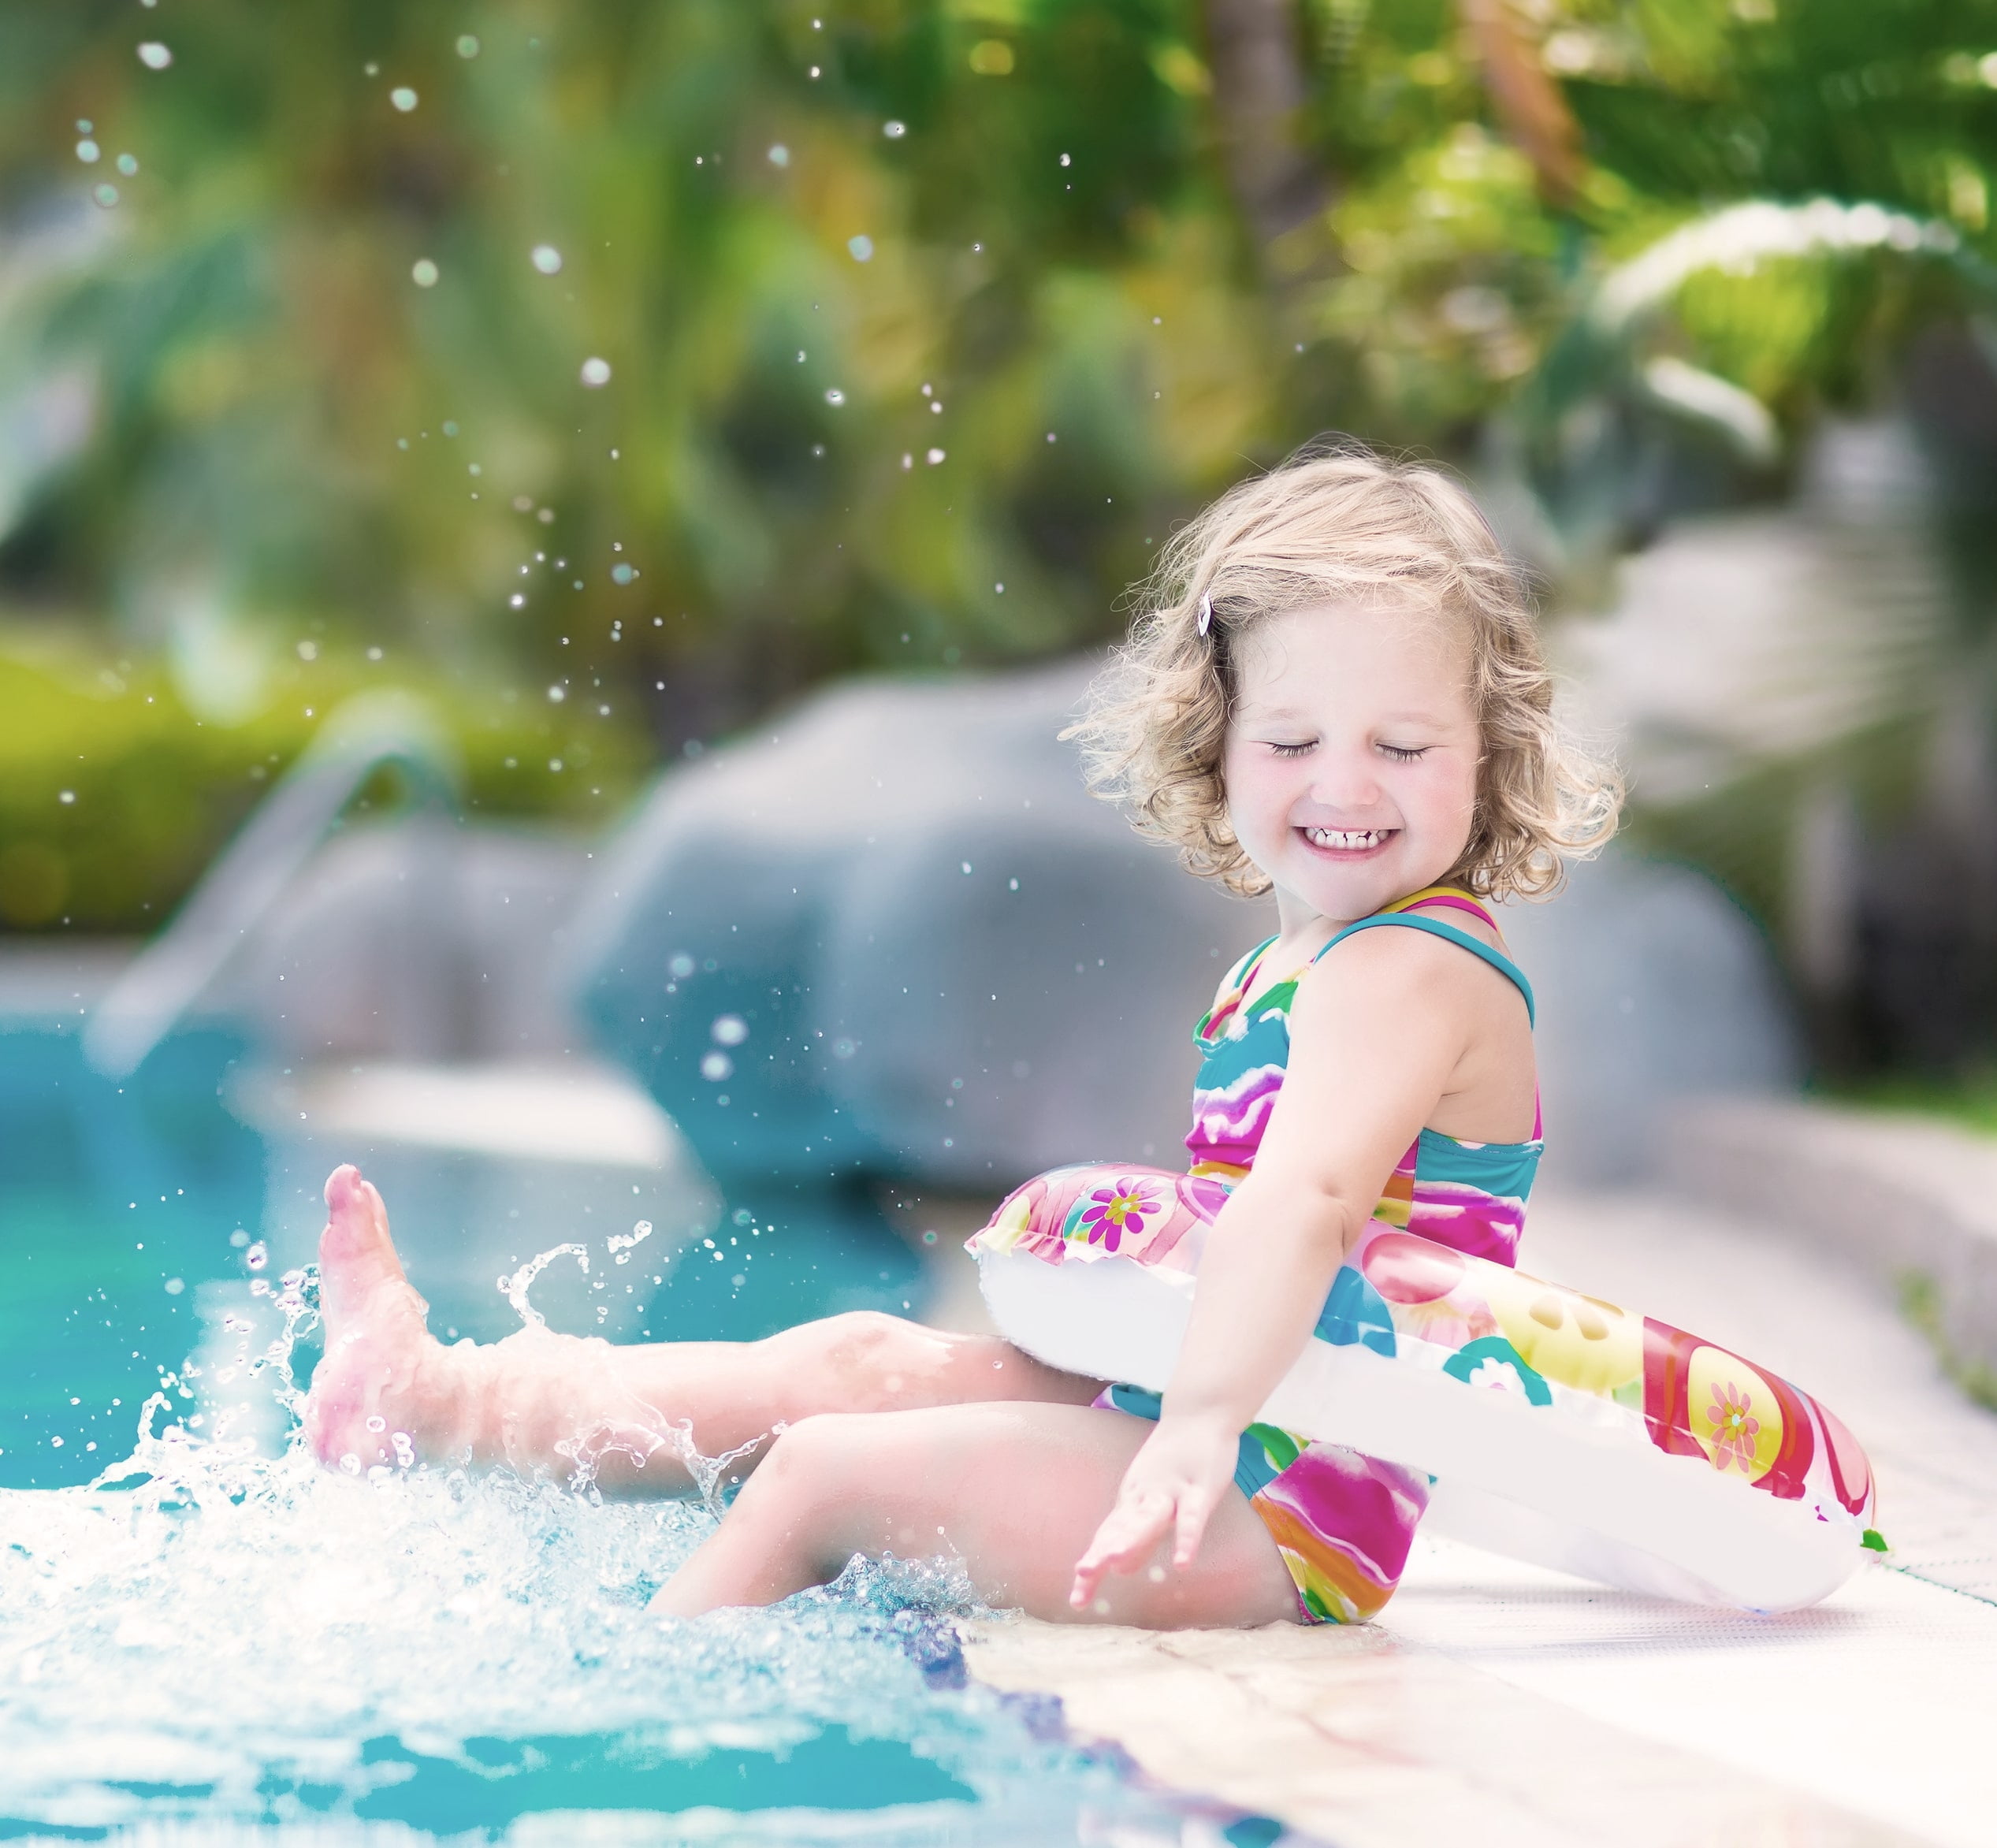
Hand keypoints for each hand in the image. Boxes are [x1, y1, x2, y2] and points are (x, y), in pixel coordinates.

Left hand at [1069, 1412, 1238, 1610]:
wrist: (1199, 1414)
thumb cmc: (1176, 1461)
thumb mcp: (1154, 1501)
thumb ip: (1140, 1536)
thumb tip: (1121, 1570)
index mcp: (1132, 1502)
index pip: (1107, 1538)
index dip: (1094, 1567)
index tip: (1077, 1600)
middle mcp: (1144, 1496)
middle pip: (1121, 1529)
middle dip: (1102, 1553)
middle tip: (1082, 1576)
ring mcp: (1171, 1489)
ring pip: (1150, 1518)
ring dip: (1132, 1539)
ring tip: (1113, 1564)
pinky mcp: (1200, 1487)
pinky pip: (1193, 1516)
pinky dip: (1187, 1538)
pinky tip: (1183, 1562)